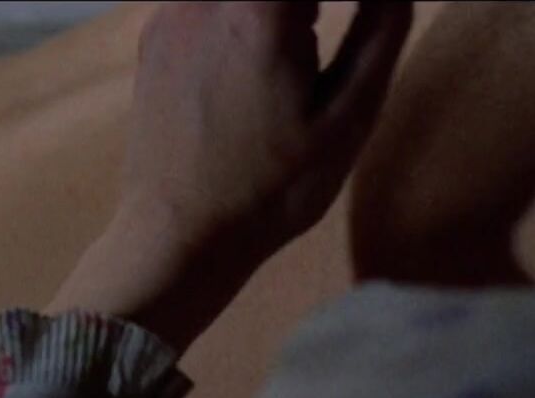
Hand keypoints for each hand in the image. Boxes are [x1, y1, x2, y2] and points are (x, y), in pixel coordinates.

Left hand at [48, 2, 412, 352]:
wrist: (178, 237)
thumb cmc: (271, 189)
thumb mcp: (347, 118)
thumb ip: (380, 31)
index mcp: (258, 8)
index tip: (371, 13)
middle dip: (308, 4)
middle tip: (322, 39)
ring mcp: (172, 13)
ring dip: (278, 6)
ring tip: (303, 38)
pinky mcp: (154, 38)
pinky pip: (210, 1)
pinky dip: (243, 13)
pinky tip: (253, 64)